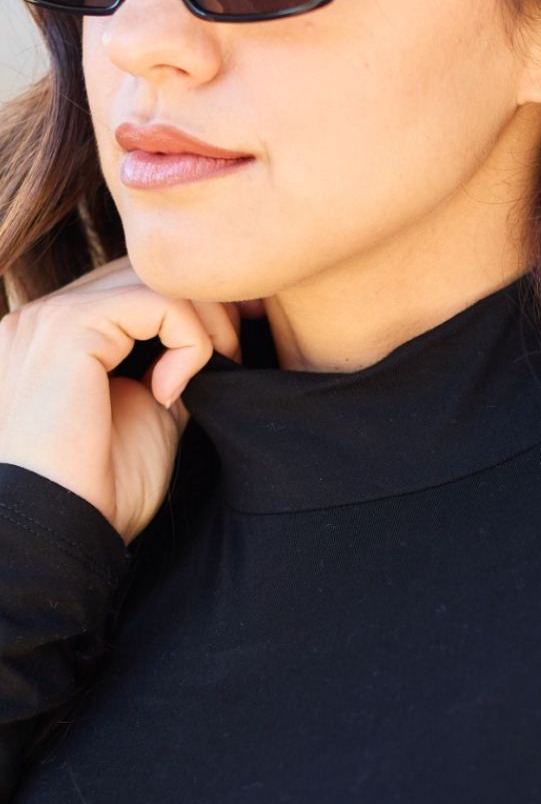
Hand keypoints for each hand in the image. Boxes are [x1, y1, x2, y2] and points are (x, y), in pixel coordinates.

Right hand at [0, 255, 244, 545]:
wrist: (59, 532)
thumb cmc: (100, 492)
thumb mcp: (149, 416)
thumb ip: (169, 368)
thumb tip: (210, 339)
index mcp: (54, 339)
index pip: (132, 289)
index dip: (191, 311)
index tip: (229, 355)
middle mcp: (42, 318)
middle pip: (143, 272)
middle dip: (205, 306)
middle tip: (235, 357)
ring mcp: (48, 317)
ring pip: (153, 278)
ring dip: (204, 322)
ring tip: (212, 371)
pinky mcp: (66, 329)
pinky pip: (155, 301)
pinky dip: (188, 340)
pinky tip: (173, 392)